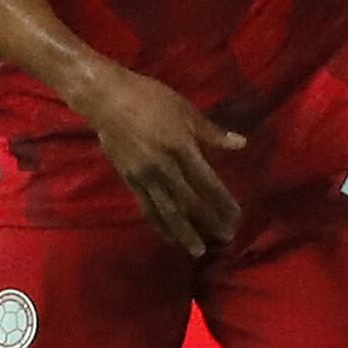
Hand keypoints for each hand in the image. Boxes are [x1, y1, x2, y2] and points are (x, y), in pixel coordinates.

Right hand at [71, 61, 243, 255]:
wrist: (106, 99)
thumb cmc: (149, 98)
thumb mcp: (185, 109)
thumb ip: (211, 132)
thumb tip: (241, 144)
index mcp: (180, 147)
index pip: (207, 182)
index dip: (223, 202)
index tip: (236, 216)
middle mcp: (164, 167)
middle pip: (189, 202)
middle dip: (208, 222)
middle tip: (225, 238)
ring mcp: (145, 176)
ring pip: (167, 211)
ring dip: (184, 232)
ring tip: (198, 250)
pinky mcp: (130, 180)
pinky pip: (147, 207)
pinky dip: (159, 224)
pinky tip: (169, 236)